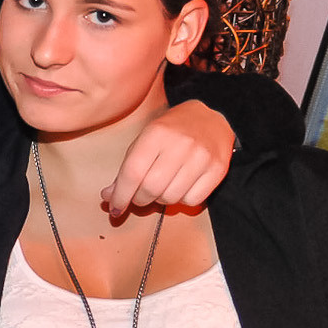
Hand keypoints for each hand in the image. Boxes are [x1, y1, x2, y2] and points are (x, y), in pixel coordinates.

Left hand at [102, 101, 233, 215]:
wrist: (209, 119)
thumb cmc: (170, 132)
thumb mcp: (143, 141)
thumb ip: (126, 169)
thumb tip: (109, 197)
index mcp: (156, 134)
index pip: (133, 173)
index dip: (121, 195)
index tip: (115, 207)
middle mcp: (181, 144)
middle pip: (151, 188)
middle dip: (139, 200)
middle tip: (138, 197)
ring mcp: (202, 157)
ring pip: (171, 198)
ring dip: (159, 200)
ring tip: (160, 188)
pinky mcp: (218, 169)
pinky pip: (192, 201)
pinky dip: (181, 201)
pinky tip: (180, 187)